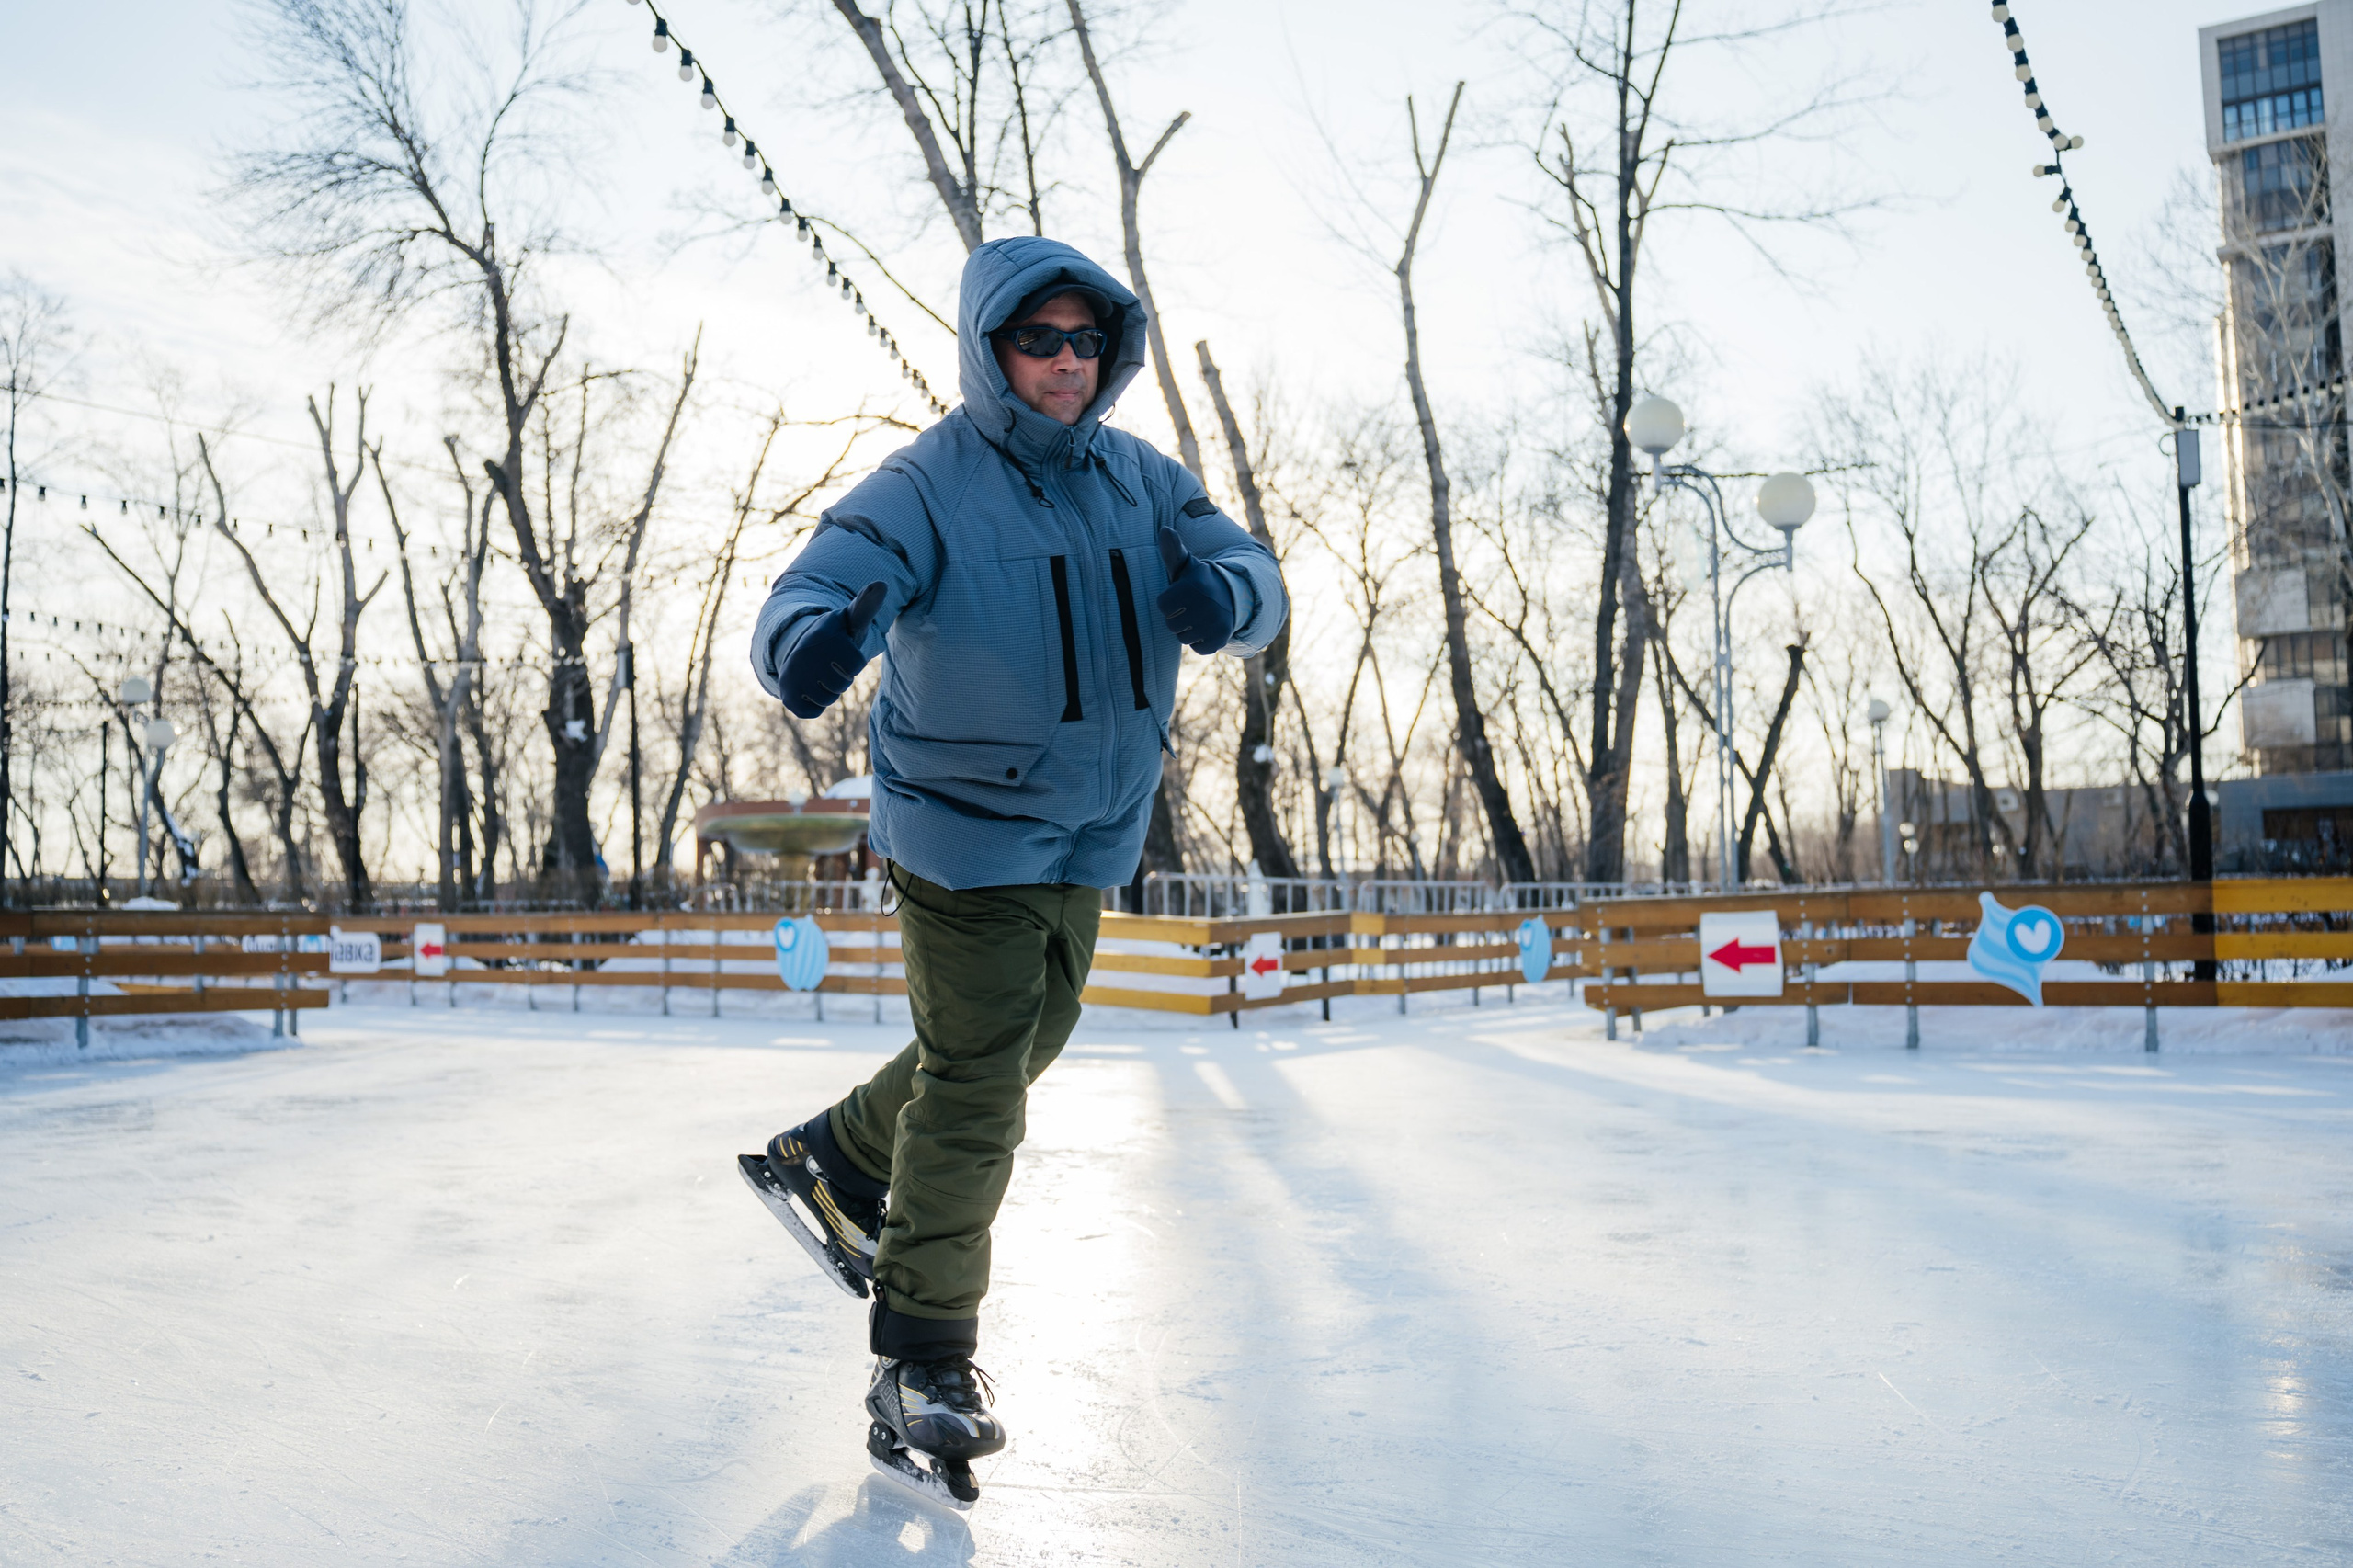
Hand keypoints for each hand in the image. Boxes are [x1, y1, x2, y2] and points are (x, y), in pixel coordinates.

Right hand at [777, 581, 885, 717]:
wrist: (799, 651)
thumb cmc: (834, 637)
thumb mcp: (849, 620)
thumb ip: (866, 606)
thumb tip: (882, 584)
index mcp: (820, 635)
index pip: (854, 664)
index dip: (853, 661)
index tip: (840, 650)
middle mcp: (802, 654)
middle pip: (841, 684)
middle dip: (840, 677)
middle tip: (829, 664)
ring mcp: (792, 676)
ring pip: (828, 699)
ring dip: (828, 691)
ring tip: (819, 675)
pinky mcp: (787, 696)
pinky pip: (813, 711)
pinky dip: (815, 704)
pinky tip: (808, 688)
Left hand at [1155, 526, 1235, 654]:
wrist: (1233, 596)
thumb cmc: (1199, 582)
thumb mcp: (1186, 565)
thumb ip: (1172, 551)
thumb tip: (1164, 530)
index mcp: (1194, 586)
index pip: (1162, 605)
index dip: (1169, 601)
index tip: (1181, 595)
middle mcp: (1206, 605)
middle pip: (1171, 624)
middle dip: (1177, 617)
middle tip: (1190, 607)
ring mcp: (1216, 623)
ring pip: (1183, 638)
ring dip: (1187, 630)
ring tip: (1199, 617)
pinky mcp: (1221, 639)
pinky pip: (1197, 649)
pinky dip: (1200, 641)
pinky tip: (1208, 628)